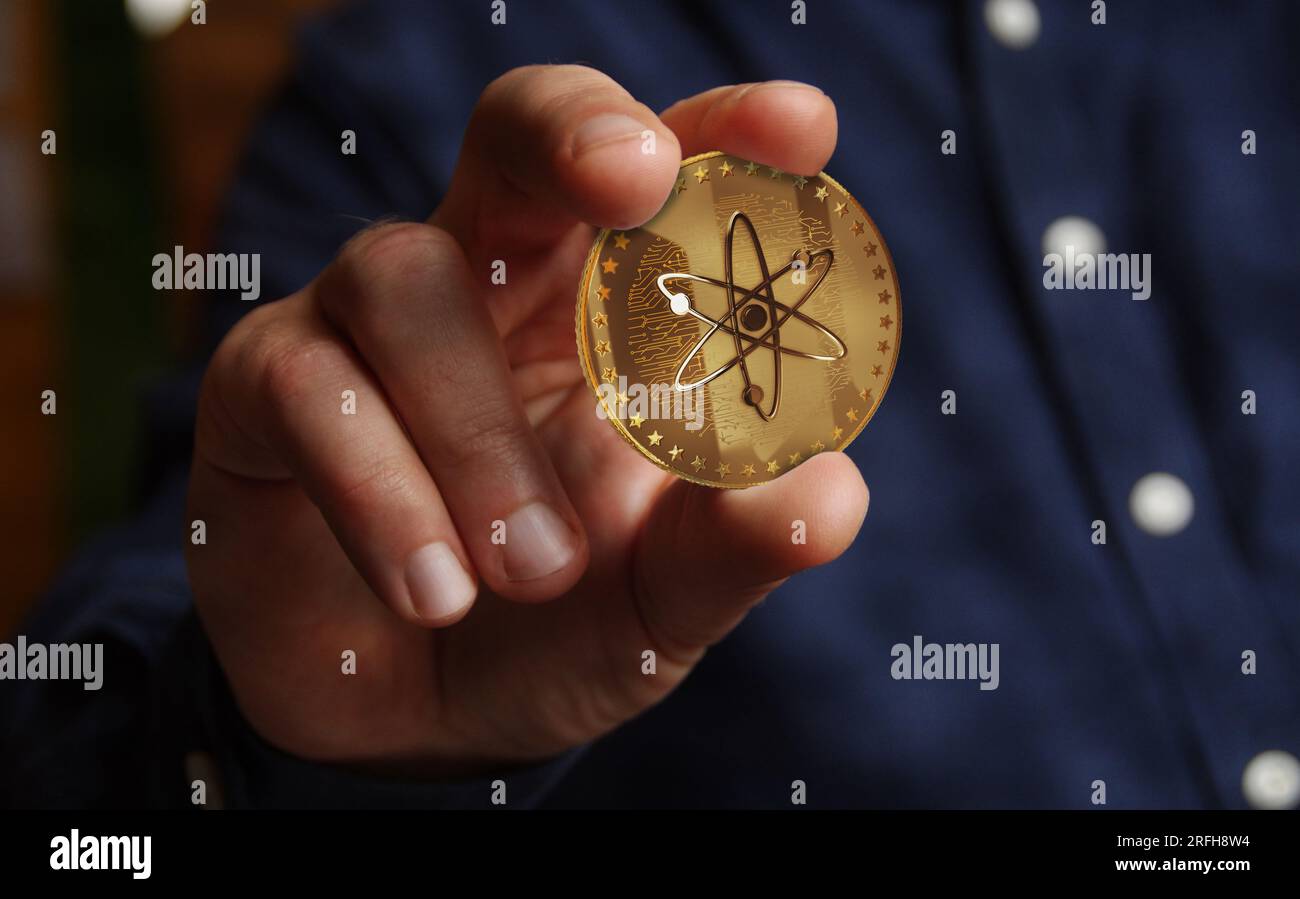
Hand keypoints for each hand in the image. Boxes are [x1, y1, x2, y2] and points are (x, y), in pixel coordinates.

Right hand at [185, 65, 866, 776]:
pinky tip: (434, 592)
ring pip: (404, 277)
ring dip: (478, 432)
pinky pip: (309, 387)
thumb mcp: (661, 600)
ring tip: (536, 572)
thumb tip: (829, 496)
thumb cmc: (557, 629)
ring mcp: (367, 322)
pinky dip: (381, 491)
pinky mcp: (265, 386)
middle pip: (515, 133)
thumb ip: (733, 548)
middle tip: (632, 180)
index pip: (664, 178)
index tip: (802, 129)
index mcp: (605, 308)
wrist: (416, 723)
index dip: (724, 132)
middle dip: (573, 133)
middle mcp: (489, 282)